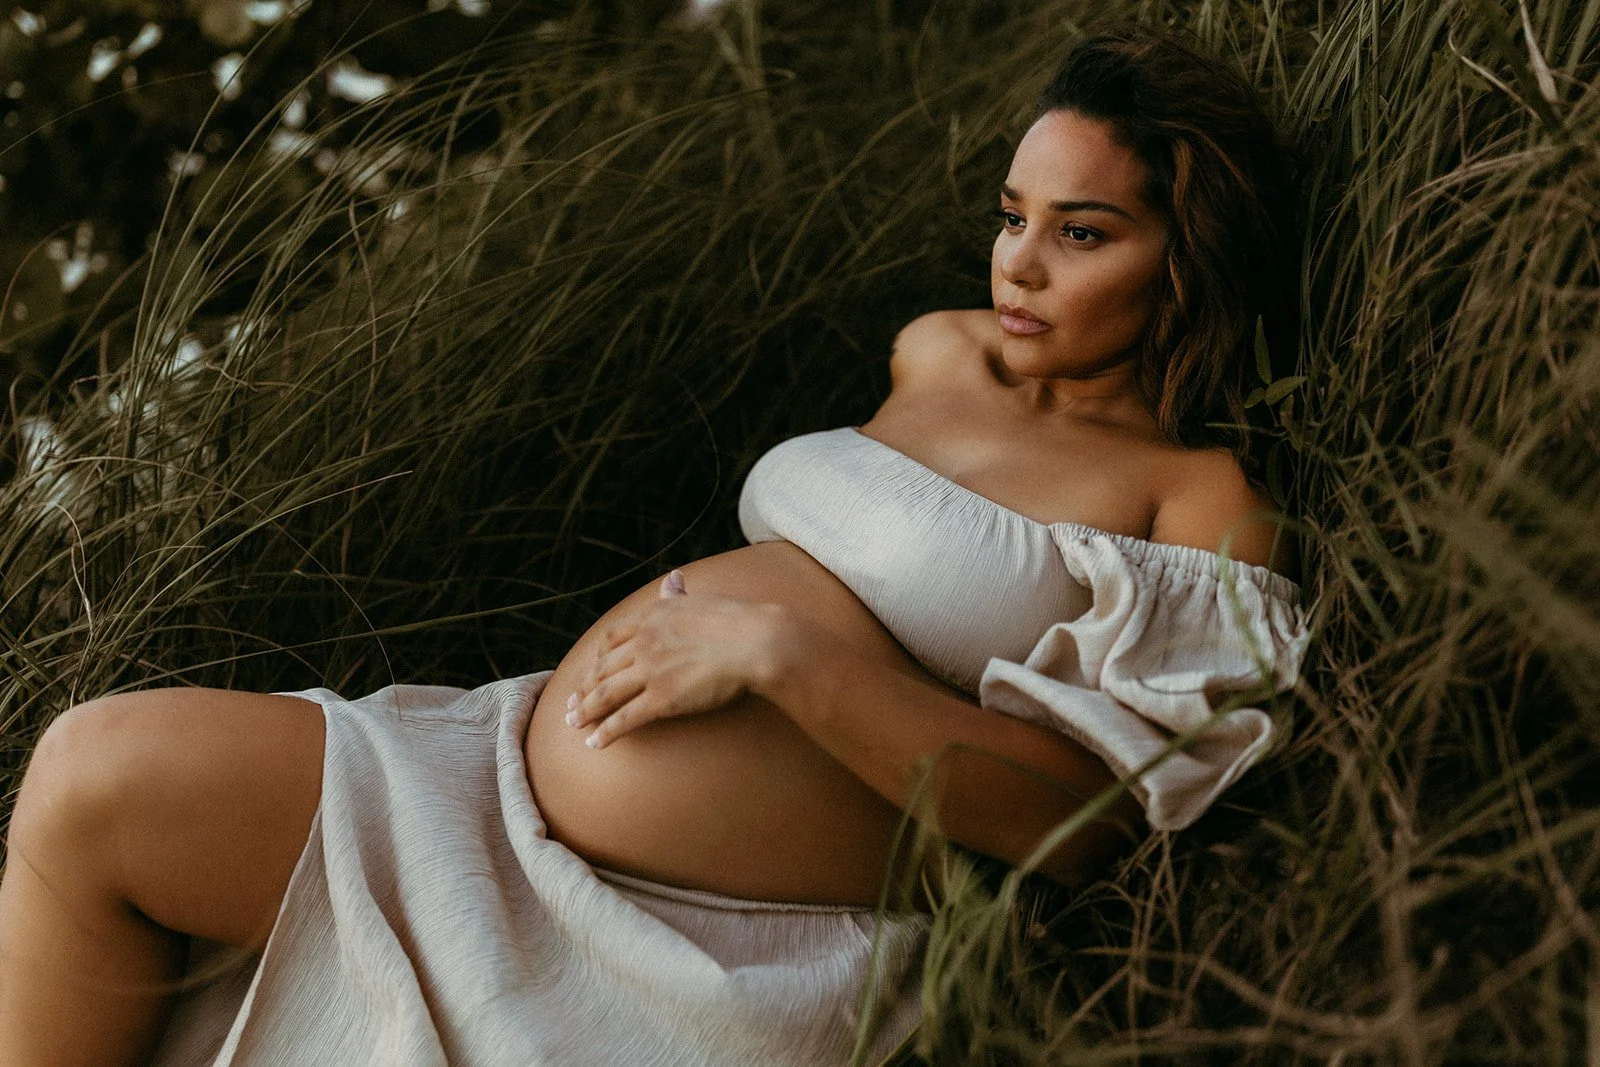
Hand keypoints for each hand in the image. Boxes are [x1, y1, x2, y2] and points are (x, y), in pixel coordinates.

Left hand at [564, 569, 787, 748]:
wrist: (757, 641)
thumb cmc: (738, 621)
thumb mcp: (701, 601)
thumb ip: (679, 595)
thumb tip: (672, 578)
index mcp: (652, 618)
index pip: (612, 639)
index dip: (596, 658)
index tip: (588, 671)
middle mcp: (644, 642)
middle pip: (601, 668)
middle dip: (582, 689)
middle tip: (570, 705)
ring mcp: (650, 671)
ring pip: (606, 694)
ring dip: (585, 711)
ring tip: (573, 725)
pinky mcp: (662, 699)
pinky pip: (625, 718)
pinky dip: (606, 732)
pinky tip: (595, 743)